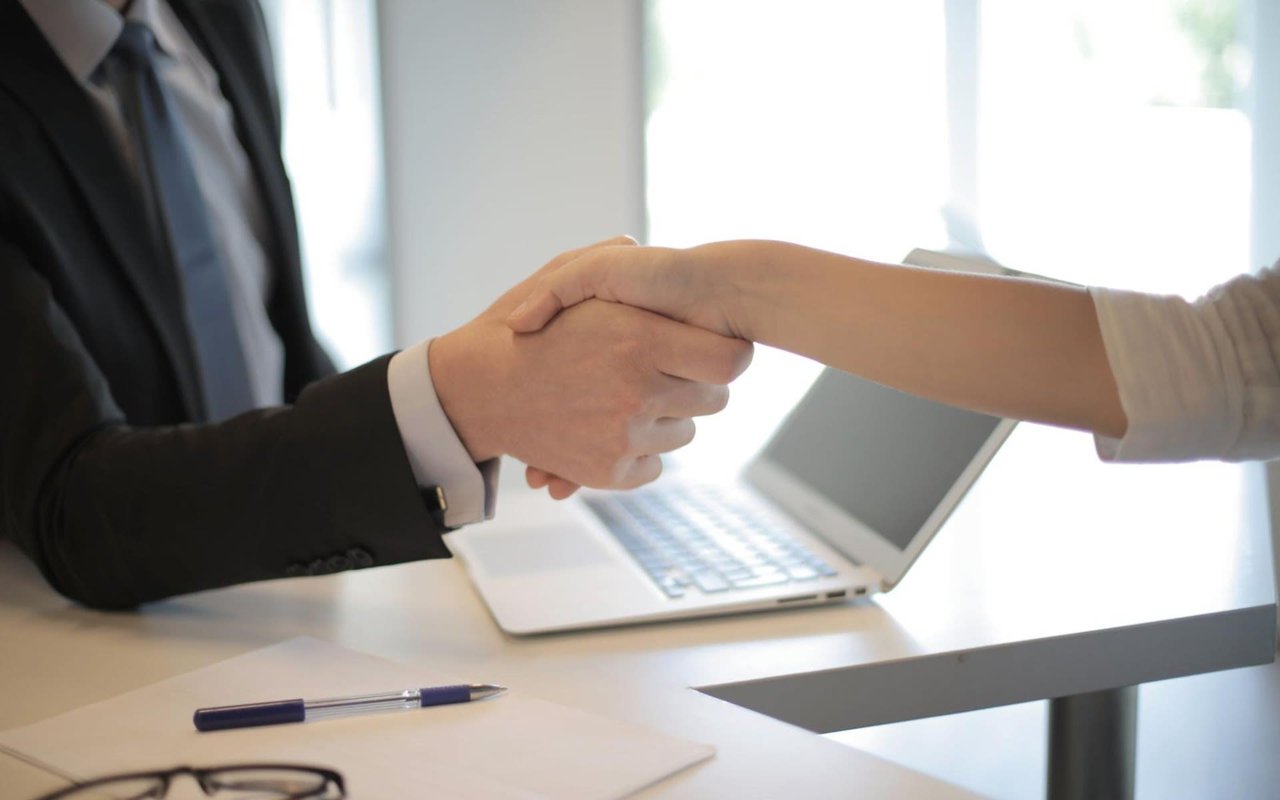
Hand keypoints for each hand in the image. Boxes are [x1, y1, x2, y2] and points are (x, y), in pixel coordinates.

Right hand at [429, 239, 753, 497]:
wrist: (474, 390)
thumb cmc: (518, 327)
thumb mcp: (560, 275)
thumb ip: (607, 258)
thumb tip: (638, 246)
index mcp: (639, 339)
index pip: (731, 360)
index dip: (726, 354)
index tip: (710, 349)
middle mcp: (638, 392)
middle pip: (714, 400)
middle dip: (694, 385)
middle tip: (666, 371)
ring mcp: (624, 437)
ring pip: (683, 433)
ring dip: (665, 418)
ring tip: (626, 396)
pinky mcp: (608, 473)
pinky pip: (653, 465)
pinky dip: (639, 452)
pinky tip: (612, 428)